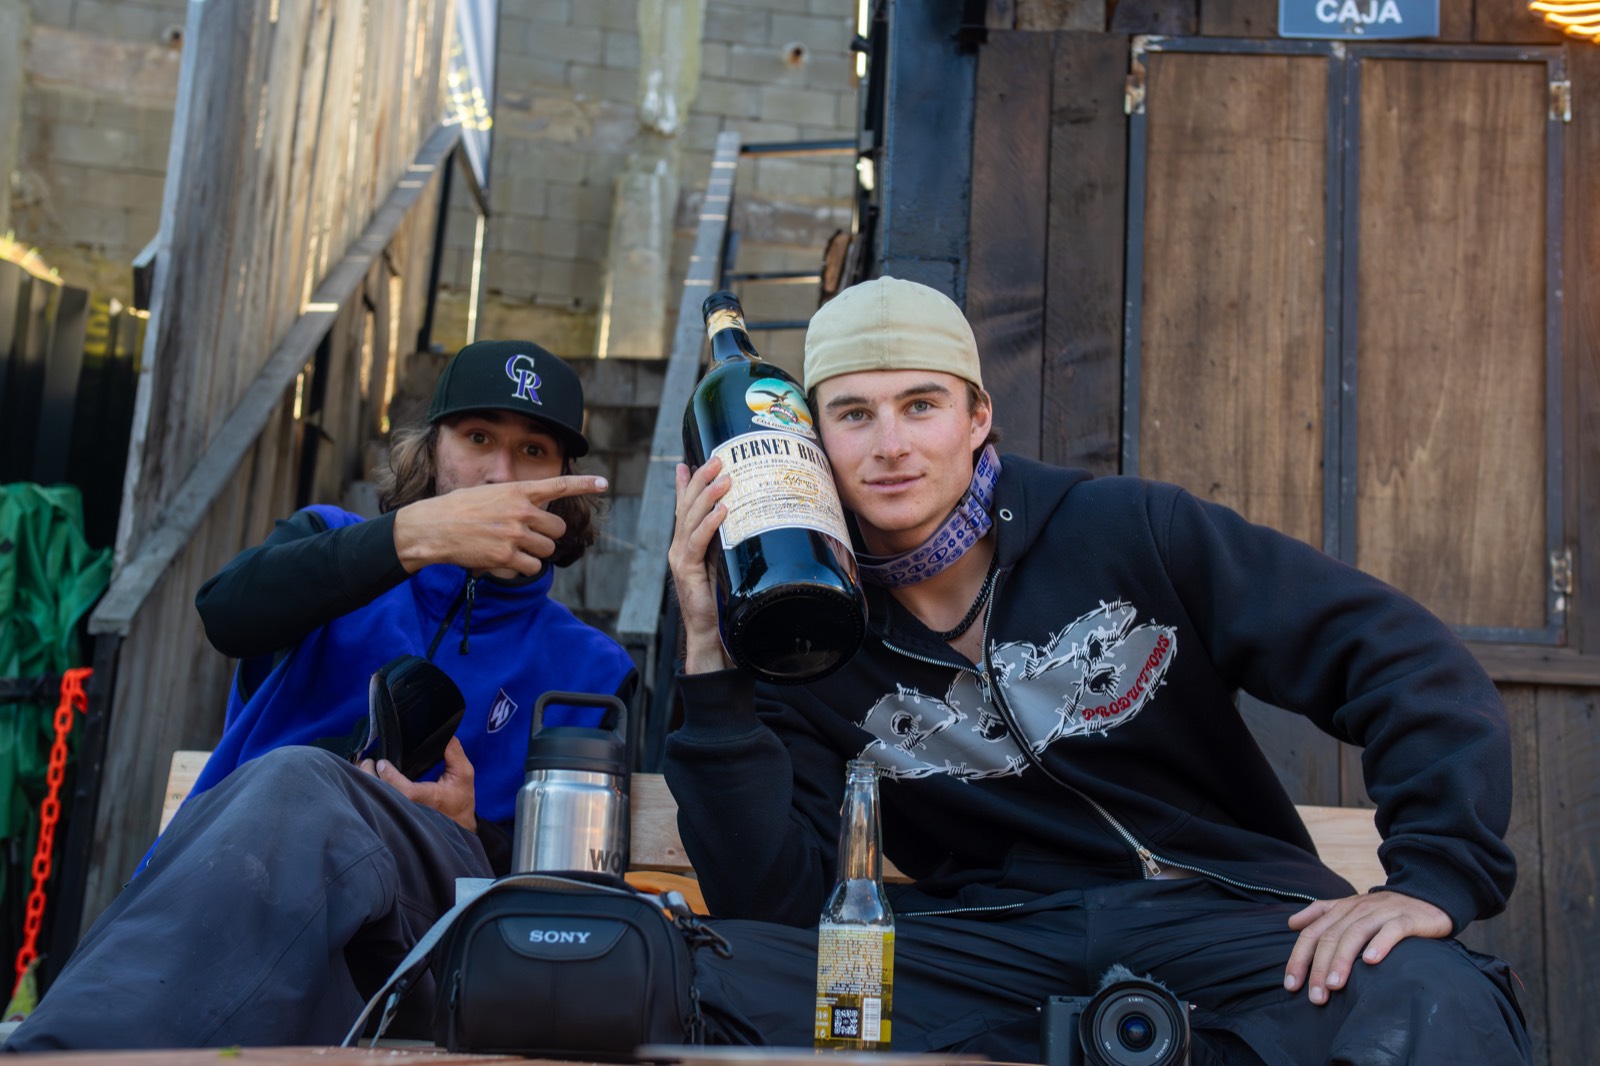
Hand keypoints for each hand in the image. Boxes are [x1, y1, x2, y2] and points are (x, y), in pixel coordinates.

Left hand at [359, 736, 477, 832]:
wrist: (457, 823)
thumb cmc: (459, 799)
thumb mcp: (463, 775)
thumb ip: (455, 754)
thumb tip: (447, 735)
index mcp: (429, 798)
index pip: (406, 792)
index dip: (391, 778)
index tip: (382, 763)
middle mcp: (413, 809)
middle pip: (384, 797)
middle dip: (370, 778)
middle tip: (365, 762)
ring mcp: (403, 813)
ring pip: (378, 801)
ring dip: (367, 783)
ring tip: (363, 767)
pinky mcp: (397, 813)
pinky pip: (380, 802)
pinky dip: (371, 789)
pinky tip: (367, 778)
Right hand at [392, 476, 608, 575]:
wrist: (431, 528)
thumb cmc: (456, 509)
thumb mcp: (488, 493)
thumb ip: (514, 500)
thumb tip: (532, 513)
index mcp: (517, 491)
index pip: (558, 485)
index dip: (584, 484)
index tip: (604, 483)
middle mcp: (521, 511)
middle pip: (557, 530)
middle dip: (546, 537)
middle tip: (527, 538)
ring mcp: (515, 534)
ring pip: (547, 551)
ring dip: (534, 554)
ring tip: (512, 549)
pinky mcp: (507, 557)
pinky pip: (531, 568)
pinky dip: (521, 569)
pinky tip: (504, 562)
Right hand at [668, 459, 732, 672]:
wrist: (710, 632)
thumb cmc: (721, 599)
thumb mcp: (724, 563)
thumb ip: (726, 542)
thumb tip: (741, 520)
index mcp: (686, 543)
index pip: (684, 507)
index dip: (685, 483)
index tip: (691, 460)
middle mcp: (679, 546)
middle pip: (686, 505)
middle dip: (700, 479)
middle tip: (718, 459)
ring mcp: (680, 557)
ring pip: (690, 518)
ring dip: (708, 495)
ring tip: (723, 477)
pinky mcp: (687, 570)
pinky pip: (697, 541)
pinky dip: (709, 523)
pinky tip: (722, 510)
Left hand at [1284, 891, 1451, 1003]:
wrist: (1426, 897)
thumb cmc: (1383, 911)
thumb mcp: (1349, 909)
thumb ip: (1320, 914)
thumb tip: (1291, 923)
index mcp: (1341, 909)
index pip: (1312, 933)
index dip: (1299, 958)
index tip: (1290, 985)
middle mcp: (1358, 909)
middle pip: (1331, 937)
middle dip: (1319, 968)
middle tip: (1316, 996)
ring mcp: (1382, 913)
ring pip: (1356, 934)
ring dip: (1343, 960)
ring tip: (1335, 985)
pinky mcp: (1407, 919)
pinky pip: (1391, 931)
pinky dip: (1380, 944)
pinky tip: (1372, 962)